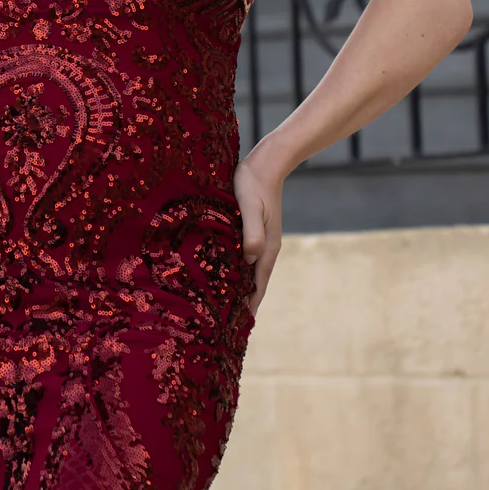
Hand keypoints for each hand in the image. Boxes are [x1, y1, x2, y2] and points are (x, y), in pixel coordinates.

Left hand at [232, 136, 291, 316]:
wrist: (265, 162)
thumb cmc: (253, 184)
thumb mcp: (251, 208)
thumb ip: (251, 233)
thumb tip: (250, 259)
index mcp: (267, 248)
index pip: (258, 286)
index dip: (248, 306)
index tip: (237, 327)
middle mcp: (266, 248)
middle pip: (254, 283)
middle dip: (242, 302)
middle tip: (223, 323)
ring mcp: (260, 240)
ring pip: (249, 271)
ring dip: (238, 287)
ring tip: (221, 304)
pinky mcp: (252, 230)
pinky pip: (244, 257)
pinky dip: (235, 270)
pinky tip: (221, 272)